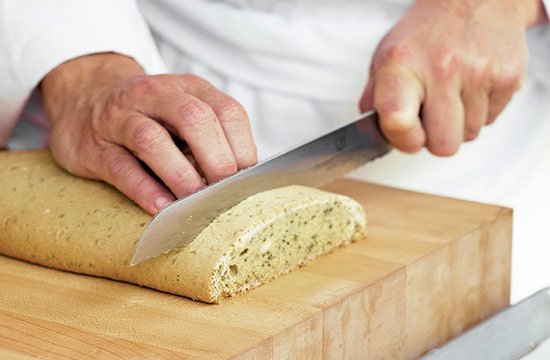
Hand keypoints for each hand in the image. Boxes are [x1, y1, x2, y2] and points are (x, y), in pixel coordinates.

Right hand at [42, 53, 256, 214]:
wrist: (85, 98)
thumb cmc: (149, 115)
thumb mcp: (182, 111)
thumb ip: (210, 137)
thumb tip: (242, 180)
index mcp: (188, 88)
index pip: (227, 110)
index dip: (242, 147)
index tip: (246, 178)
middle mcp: (155, 95)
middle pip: (193, 118)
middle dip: (216, 159)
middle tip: (224, 190)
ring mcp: (120, 118)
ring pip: (152, 140)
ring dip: (180, 174)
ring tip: (195, 201)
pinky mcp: (95, 148)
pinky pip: (121, 168)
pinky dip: (144, 190)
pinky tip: (162, 206)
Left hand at [360, 0, 547, 154]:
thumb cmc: (425, 33)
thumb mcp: (384, 59)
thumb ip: (374, 100)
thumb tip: (374, 134)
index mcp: (402, 65)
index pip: (398, 122)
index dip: (404, 140)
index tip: (406, 132)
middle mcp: (441, 68)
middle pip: (443, 146)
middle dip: (436, 138)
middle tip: (432, 115)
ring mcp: (478, 73)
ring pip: (469, 135)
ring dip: (459, 123)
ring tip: (452, 93)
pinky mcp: (508, 77)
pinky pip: (491, 120)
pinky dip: (480, 110)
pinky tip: (471, 87)